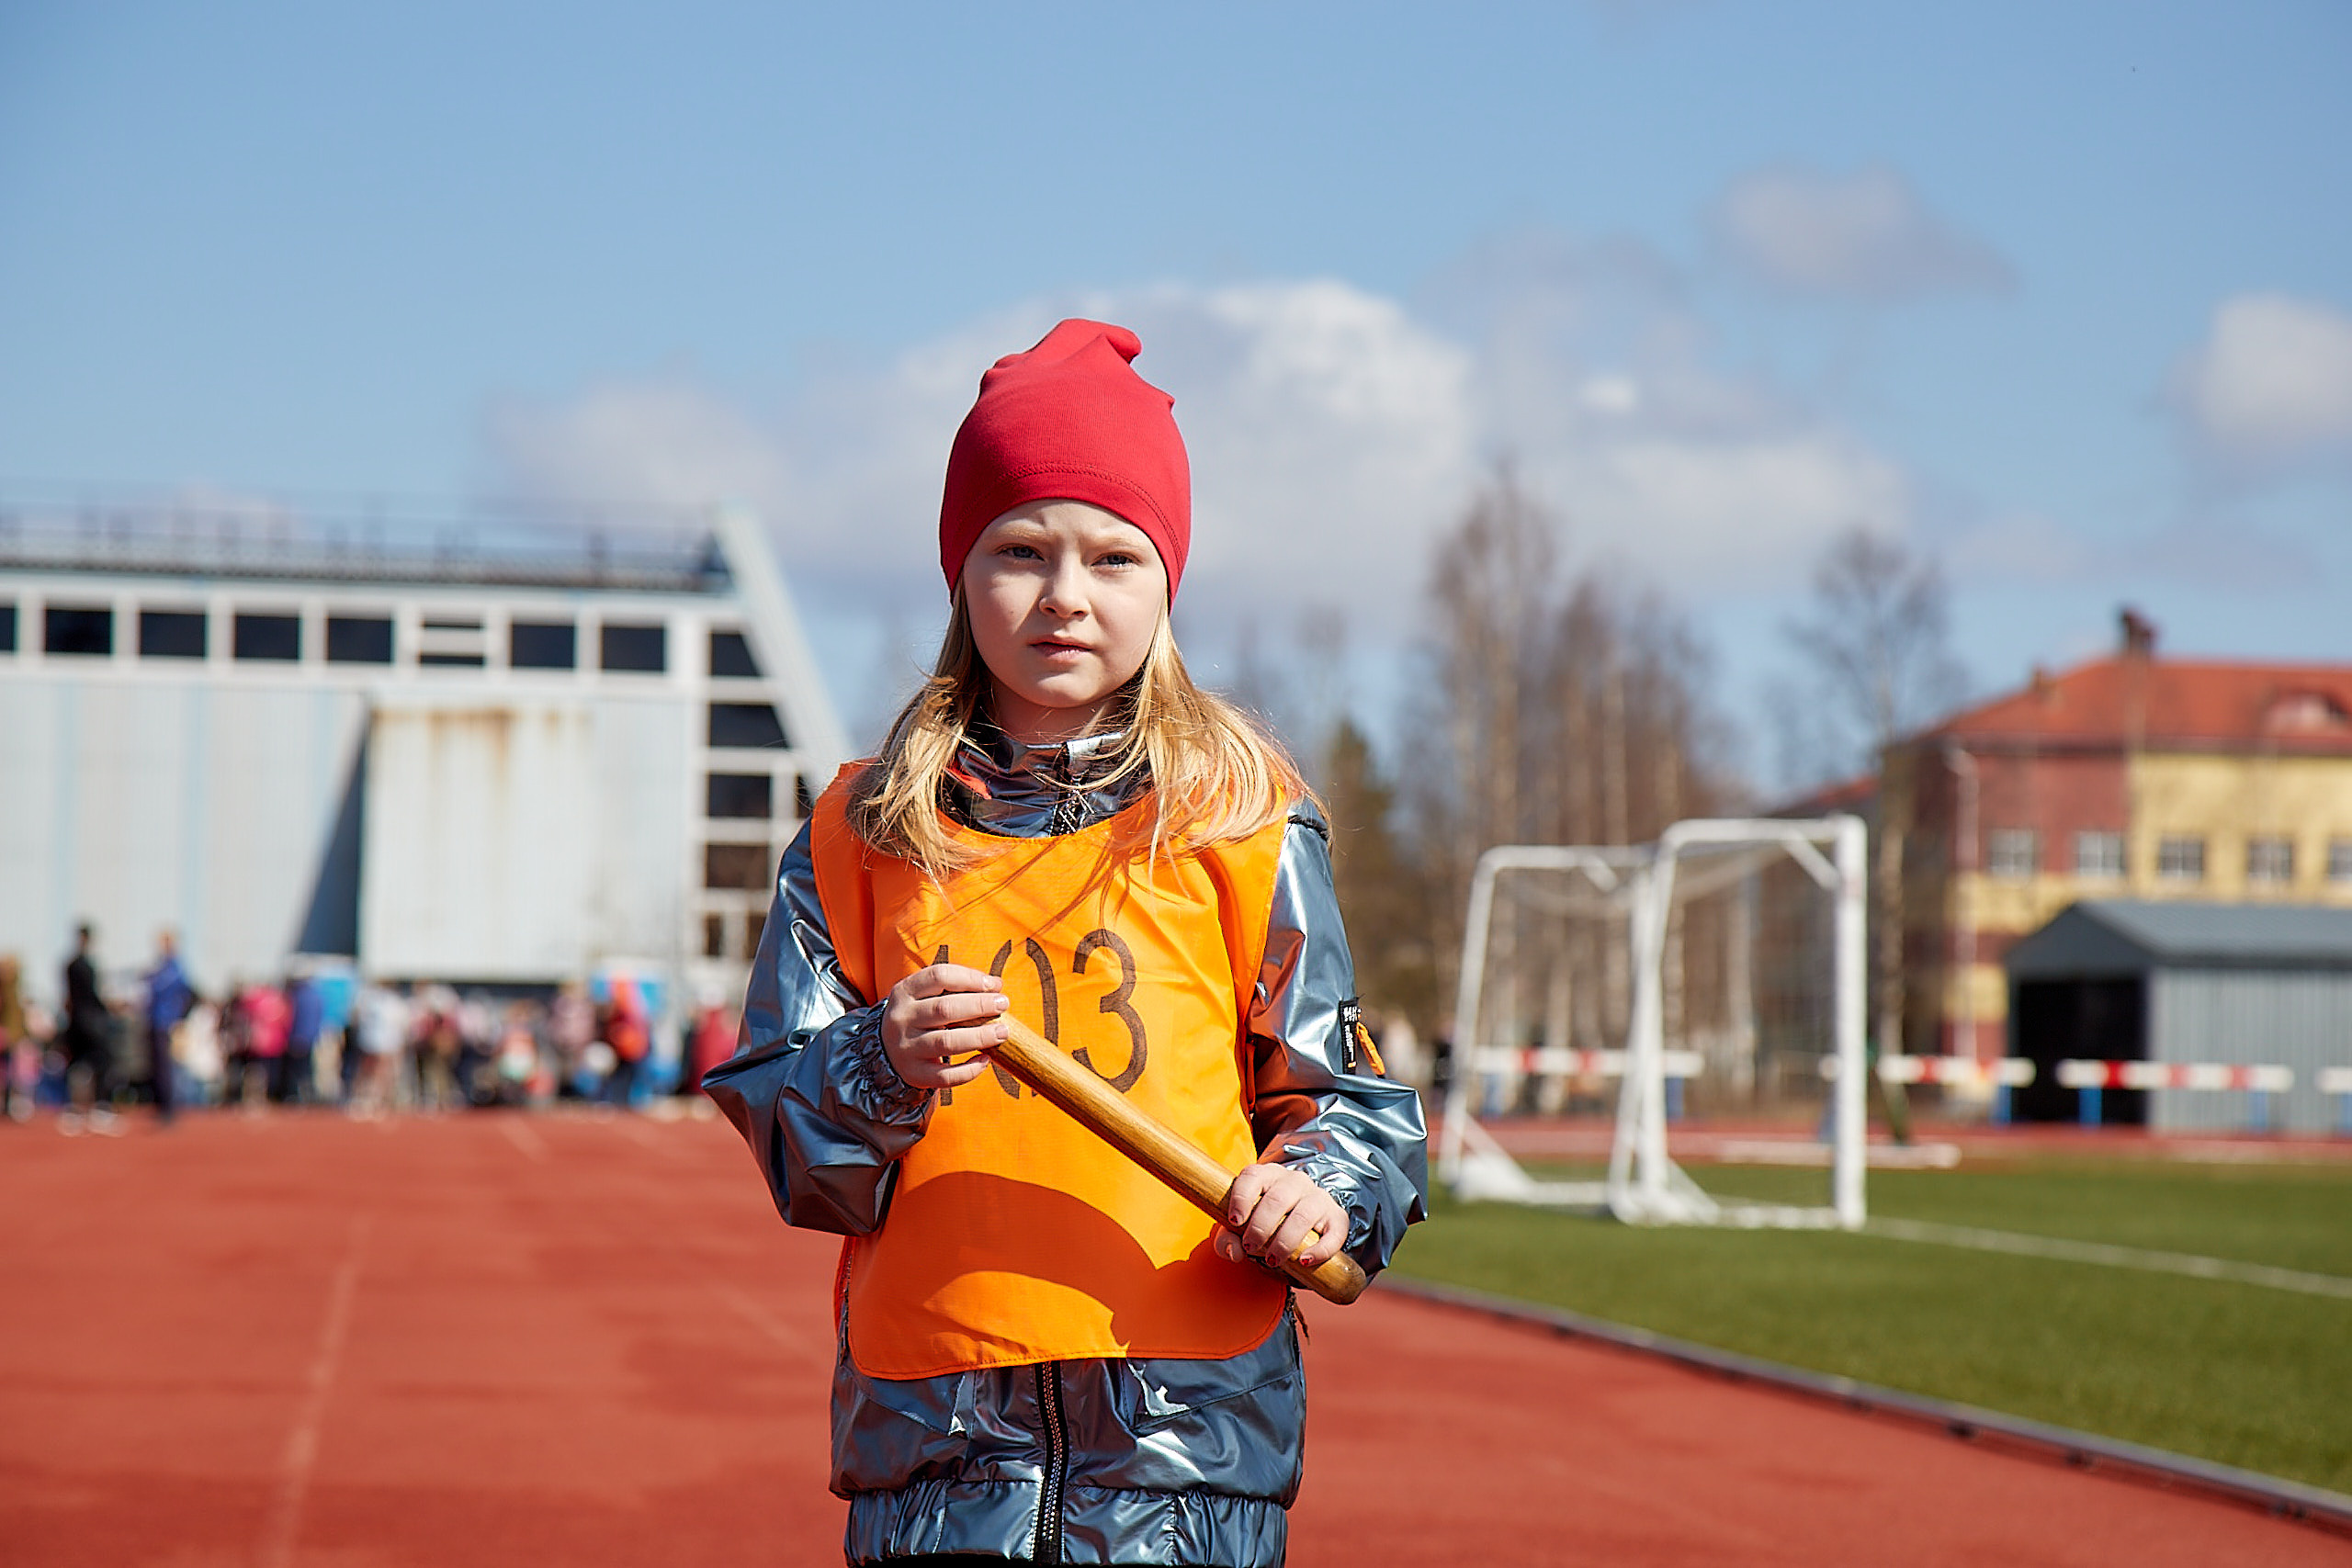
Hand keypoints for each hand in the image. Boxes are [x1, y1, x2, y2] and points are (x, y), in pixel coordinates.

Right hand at [881, 963, 1008, 1091]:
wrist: (886, 1050)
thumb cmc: (919, 1017)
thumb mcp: (924, 996)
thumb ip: (954, 988)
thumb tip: (995, 985)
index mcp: (904, 992)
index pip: (939, 976)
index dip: (970, 978)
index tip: (994, 985)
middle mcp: (902, 1019)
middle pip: (944, 1009)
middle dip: (979, 1005)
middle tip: (1003, 1004)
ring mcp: (906, 1048)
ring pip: (946, 1042)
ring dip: (979, 1036)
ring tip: (1002, 1032)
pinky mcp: (915, 1074)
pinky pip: (946, 1076)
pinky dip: (970, 1069)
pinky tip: (986, 1059)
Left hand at [1214, 1163, 1346, 1271]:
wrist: (1298, 1226)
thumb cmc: (1262, 1224)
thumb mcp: (1240, 1229)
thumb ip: (1227, 1239)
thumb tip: (1234, 1252)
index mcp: (1267, 1176)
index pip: (1253, 1176)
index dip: (1242, 1198)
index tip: (1235, 1221)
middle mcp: (1294, 1181)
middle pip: (1277, 1199)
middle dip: (1260, 1227)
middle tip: (1251, 1248)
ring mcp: (1318, 1197)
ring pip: (1303, 1214)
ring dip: (1285, 1241)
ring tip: (1272, 1260)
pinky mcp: (1337, 1217)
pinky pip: (1334, 1233)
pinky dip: (1319, 1250)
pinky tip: (1304, 1261)